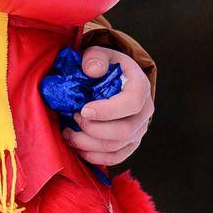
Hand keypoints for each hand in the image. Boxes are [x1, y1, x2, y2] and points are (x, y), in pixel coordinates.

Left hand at [64, 50, 152, 167]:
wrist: (116, 80)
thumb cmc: (106, 67)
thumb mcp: (100, 54)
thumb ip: (95, 58)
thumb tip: (92, 71)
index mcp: (140, 88)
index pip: (130, 104)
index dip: (106, 111)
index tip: (82, 110)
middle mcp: (144, 113)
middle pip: (123, 132)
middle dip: (92, 129)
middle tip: (72, 119)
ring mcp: (138, 130)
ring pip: (116, 147)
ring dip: (88, 144)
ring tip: (68, 133)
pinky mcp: (130, 143)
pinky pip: (115, 158)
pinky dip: (95, 157)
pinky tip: (78, 148)